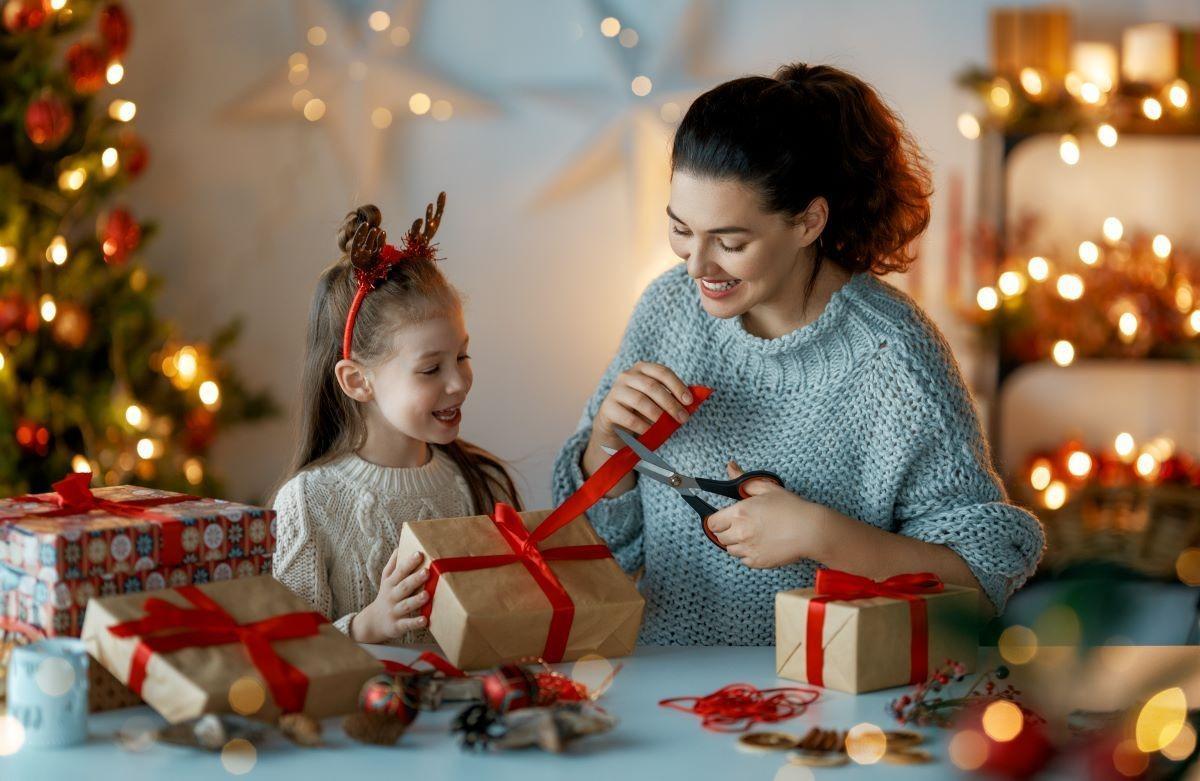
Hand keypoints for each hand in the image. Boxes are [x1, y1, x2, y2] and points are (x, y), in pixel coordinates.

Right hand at [350, 549, 429, 643]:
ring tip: (427, 595)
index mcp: (391, 583)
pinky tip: (425, 620)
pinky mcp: (397, 626)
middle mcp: (392, 596)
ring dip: (416, 600)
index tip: (419, 554)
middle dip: (415, 579)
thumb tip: (400, 546)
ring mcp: (395, 611)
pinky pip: (407, 624)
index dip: (409, 563)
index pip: (400, 571)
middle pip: (404, 587)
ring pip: (406, 605)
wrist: (373, 622)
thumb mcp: (386, 579)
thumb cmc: (386, 596)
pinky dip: (415, 623)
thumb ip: (393, 564)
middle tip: (427, 572)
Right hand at [581, 362, 692, 492]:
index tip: (689, 402)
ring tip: (668, 427)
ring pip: (640, 401)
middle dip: (670, 404)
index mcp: (642, 369)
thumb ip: (671, 398)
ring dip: (658, 415)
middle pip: (652, 386)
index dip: (677, 386)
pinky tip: (651, 433)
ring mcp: (615, 391)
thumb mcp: (656, 401)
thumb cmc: (641, 411)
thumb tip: (694, 402)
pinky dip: (643, 426)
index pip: (662, 372)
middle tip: (683, 418)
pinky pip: (629, 418)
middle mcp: (626, 376)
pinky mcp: (607, 408)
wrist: (614, 425)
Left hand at [706, 462, 830, 568]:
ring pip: (731, 550)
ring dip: (736, 543)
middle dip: (727, 531)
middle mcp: (740, 533)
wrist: (810, 530)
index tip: (724, 519)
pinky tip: (760, 545)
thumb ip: (744, 480)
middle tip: (741, 526)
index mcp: (739, 513)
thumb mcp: (767, 488)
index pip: (712, 522)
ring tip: (752, 535)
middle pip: (720, 537)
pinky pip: (744, 560)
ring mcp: (748, 549)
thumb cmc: (791, 507)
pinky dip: (748, 554)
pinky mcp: (758, 562)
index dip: (717, 520)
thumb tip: (730, 467)